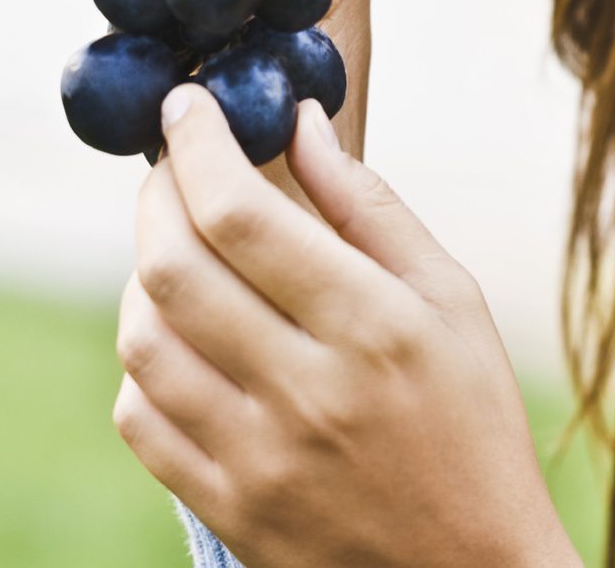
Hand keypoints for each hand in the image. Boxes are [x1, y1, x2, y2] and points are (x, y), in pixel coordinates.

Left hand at [112, 90, 578, 567]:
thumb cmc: (473, 421)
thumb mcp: (453, 301)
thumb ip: (369, 208)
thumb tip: (297, 121)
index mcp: (374, 326)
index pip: (241, 213)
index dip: (196, 144)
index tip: (186, 105)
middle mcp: (309, 391)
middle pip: (172, 268)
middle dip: (156, 195)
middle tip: (171, 167)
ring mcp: (259, 459)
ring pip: (142, 341)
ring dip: (143, 278)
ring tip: (178, 254)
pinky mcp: (228, 509)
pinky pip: (141, 417)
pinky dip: (144, 364)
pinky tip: (182, 340)